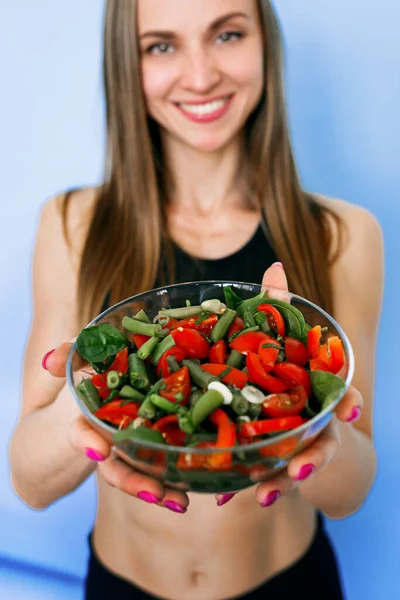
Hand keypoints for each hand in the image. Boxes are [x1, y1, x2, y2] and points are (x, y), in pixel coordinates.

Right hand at [44, 343, 189, 513]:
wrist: (110, 383)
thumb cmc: (96, 371)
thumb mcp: (81, 360)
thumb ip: (68, 357)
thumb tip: (50, 360)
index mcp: (87, 420)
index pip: (81, 434)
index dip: (88, 442)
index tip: (100, 451)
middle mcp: (108, 440)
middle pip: (116, 468)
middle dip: (134, 482)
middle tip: (155, 494)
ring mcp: (132, 448)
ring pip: (142, 474)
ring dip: (160, 490)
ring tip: (180, 501)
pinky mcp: (156, 445)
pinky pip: (165, 465)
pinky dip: (178, 478)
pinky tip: (194, 489)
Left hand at [215, 262, 362, 507]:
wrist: (275, 410)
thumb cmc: (282, 371)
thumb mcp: (277, 340)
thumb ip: (276, 308)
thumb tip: (274, 264)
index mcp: (319, 394)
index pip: (343, 398)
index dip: (348, 403)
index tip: (348, 408)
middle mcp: (312, 424)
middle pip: (323, 441)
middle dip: (315, 455)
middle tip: (300, 467)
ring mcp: (293, 446)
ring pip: (294, 467)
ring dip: (281, 481)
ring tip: (263, 494)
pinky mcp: (269, 462)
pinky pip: (261, 476)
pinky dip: (245, 483)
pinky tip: (218, 491)